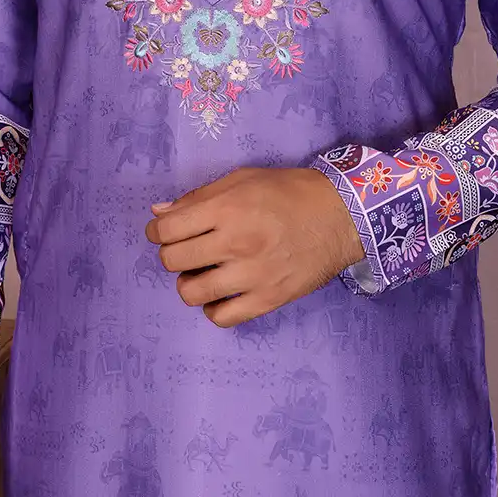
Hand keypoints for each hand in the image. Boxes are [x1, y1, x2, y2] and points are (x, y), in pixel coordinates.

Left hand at [144, 165, 363, 326]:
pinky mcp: (269, 299)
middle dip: (171, 254)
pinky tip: (221, 295)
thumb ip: (198, 197)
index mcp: (227, 208)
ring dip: (189, 283)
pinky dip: (213, 309)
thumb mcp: (242, 179)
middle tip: (186, 249)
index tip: (163, 232)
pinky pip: (222, 317)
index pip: (167, 229)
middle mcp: (236, 242)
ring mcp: (252, 274)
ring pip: (192, 293)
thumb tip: (159, 213)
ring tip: (201, 274)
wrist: (339, 216)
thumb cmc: (288, 191)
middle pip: (173, 261)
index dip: (157, 231)